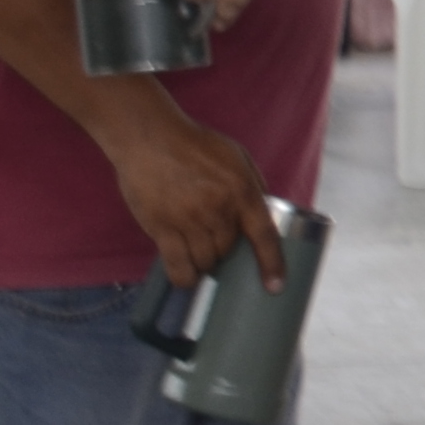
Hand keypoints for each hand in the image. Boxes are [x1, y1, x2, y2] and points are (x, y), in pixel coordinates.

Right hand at [106, 103, 288, 289]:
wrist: (149, 137)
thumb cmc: (195, 145)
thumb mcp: (236, 157)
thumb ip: (253, 187)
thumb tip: (266, 216)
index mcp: (242, 191)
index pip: (264, 236)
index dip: (272, 264)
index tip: (275, 286)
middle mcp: (218, 209)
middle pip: (229, 251)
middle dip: (227, 254)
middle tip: (218, 245)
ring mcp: (188, 220)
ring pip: (205, 261)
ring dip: (206, 264)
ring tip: (200, 254)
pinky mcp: (161, 227)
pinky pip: (177, 265)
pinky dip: (184, 276)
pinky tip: (187, 277)